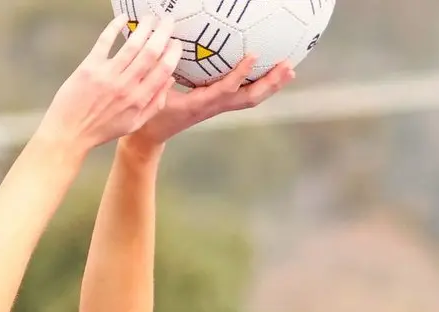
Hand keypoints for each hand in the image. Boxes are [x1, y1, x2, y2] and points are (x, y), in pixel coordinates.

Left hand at [36, 16, 182, 158]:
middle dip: (162, 33)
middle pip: (150, 52)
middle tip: (168, 22)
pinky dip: (114, 27)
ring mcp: (107, 75)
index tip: (176, 43)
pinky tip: (122, 19)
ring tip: (150, 19)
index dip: (173, 53)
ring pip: (132, 45)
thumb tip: (169, 81)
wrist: (69, 133)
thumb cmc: (101, 129)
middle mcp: (126, 85)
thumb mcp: (134, 123)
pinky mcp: (90, 67)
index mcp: (139, 99)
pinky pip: (105, 42)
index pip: (163, 70)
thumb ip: (155, 104)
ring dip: (144, 28)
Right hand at [130, 55, 294, 147]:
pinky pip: (244, 96)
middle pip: (249, 98)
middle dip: (269, 83)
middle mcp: (213, 107)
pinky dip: (261, 86)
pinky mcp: (217, 105)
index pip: (225, 90)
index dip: (240, 74)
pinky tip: (270, 74)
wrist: (151, 136)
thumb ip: (162, 75)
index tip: (253, 55)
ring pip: (250, 99)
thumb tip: (169, 48)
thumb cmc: (149, 114)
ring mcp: (217, 107)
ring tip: (288, 71)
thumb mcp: (153, 94)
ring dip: (271, 86)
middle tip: (287, 67)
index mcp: (199, 105)